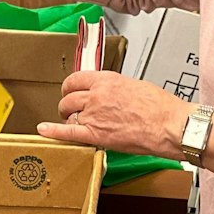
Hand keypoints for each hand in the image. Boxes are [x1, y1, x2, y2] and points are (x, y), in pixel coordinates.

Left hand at [36, 71, 191, 158]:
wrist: (170, 125)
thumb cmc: (161, 107)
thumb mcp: (135, 85)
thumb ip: (116, 89)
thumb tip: (110, 94)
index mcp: (108, 80)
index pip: (77, 79)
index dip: (70, 87)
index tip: (70, 90)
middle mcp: (97, 95)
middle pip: (69, 97)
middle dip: (67, 104)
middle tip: (70, 109)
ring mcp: (95, 115)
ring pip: (69, 114)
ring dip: (67, 118)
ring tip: (71, 122)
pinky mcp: (97, 134)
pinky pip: (68, 132)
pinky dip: (53, 131)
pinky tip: (43, 130)